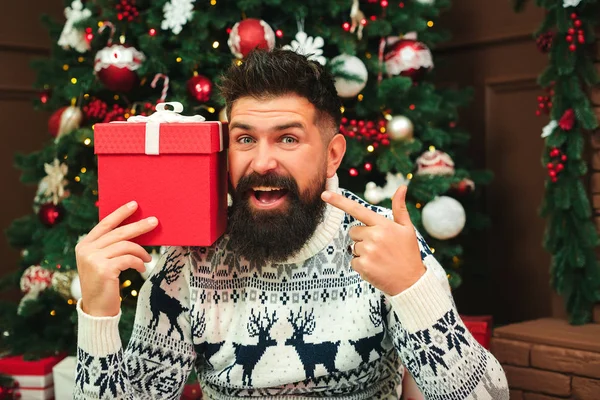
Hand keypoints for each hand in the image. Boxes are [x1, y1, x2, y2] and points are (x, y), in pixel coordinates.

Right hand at [75, 201, 157, 316]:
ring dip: (141, 251)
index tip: (134, 204)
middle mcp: (86, 250)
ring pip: (126, 245)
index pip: (105, 224)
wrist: (97, 310)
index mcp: (84, 245)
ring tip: (148, 259)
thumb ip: (111, 247)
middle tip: (155, 221)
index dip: (120, 213)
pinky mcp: (104, 269)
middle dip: (139, 226)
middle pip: (118, 232)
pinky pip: (129, 259)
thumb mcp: (102, 262)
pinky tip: (142, 269)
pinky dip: (139, 262)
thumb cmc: (103, 285)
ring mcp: (93, 259)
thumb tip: (135, 230)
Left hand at [321, 186, 424, 295]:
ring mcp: (368, 251)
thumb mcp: (407, 228)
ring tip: (380, 259)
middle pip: (353, 231)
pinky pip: (353, 261)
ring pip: (353, 247)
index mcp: (383, 224)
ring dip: (363, 252)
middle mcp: (374, 236)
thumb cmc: (408, 253)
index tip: (324, 195)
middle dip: (362, 238)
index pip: (358, 209)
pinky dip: (362, 265)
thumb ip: (399, 208)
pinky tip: (375, 268)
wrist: (411, 281)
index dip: (339, 202)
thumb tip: (402, 187)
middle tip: (380, 247)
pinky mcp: (363, 265)